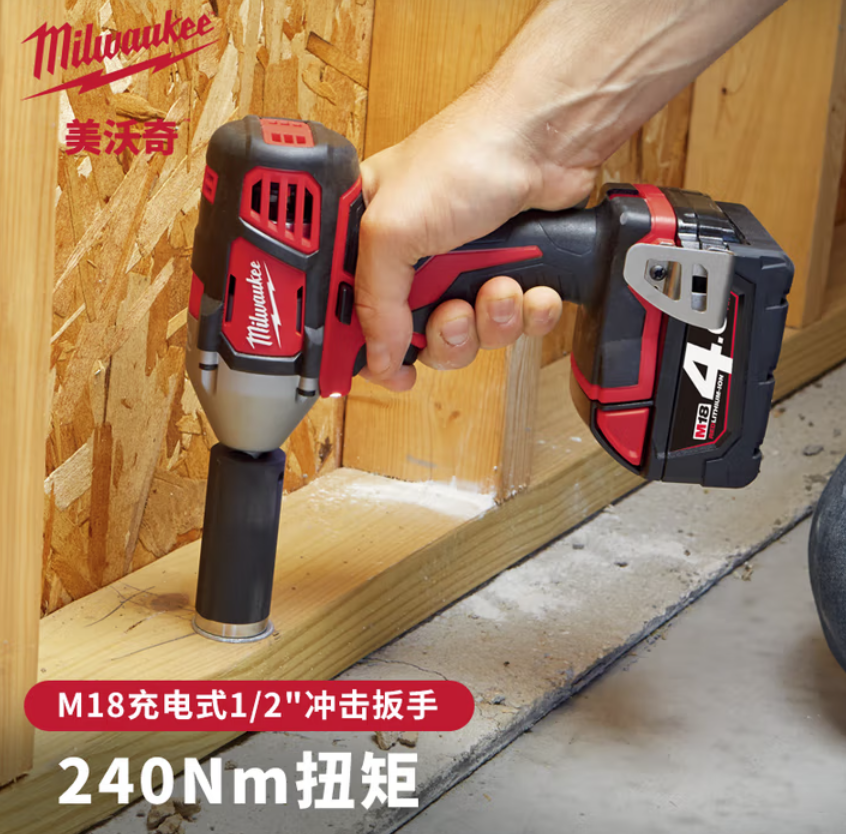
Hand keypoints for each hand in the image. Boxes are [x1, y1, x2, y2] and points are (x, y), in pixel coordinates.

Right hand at [354, 87, 596, 390]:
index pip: (354, 314)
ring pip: (471, 337)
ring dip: (490, 320)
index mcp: (371, 243)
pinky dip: (527, 312)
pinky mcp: (508, 275)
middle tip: (453, 311)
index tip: (385, 370)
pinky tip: (531, 286)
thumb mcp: (393, 229)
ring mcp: (465, 270)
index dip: (369, 349)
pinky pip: (515, 325)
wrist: (545, 139)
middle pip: (418, 339)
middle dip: (445, 334)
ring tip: (500, 285)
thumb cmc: (465, 156)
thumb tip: (378, 357)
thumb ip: (375, 301)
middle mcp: (416, 261)